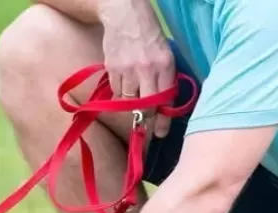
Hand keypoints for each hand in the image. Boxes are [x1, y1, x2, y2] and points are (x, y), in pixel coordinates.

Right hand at [97, 0, 175, 137]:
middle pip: (145, 106)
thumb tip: (162, 105)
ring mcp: (127, 70)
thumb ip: (165, 78)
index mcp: (165, 65)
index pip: (164, 100)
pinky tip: (123, 80)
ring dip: (130, 102)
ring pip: (128, 100)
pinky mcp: (112, 69)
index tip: (160, 133)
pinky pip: (116, 91)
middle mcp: (147, 69)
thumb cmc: (148, 35)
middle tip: (143, 126)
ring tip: (133, 93)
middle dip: (144, 119)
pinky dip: (119, 90)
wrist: (125, 16)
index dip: (162, 120)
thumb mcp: (165, 54)